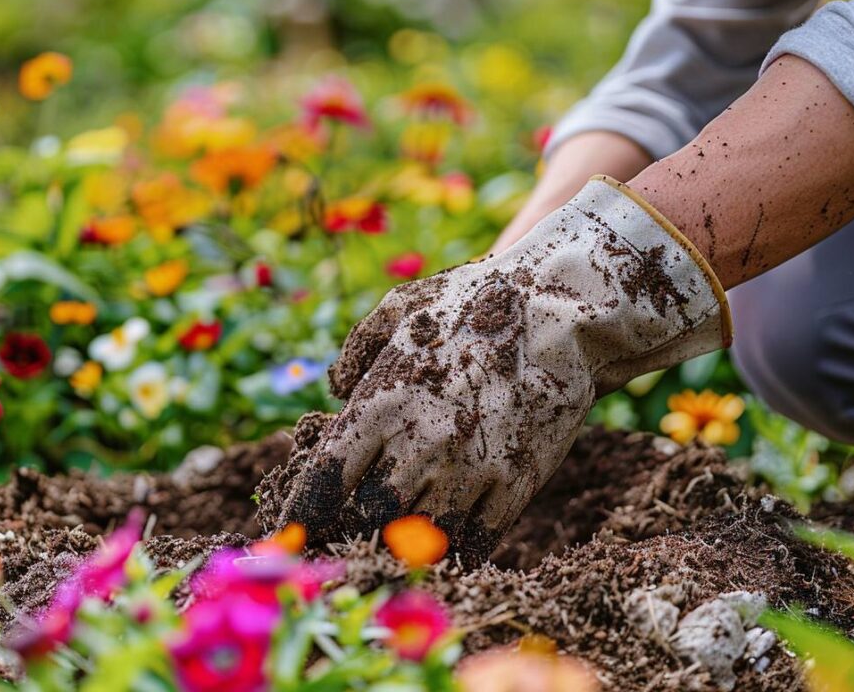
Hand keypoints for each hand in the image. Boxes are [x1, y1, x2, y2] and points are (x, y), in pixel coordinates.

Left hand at [273, 177, 729, 561]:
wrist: (559, 308)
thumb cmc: (471, 300)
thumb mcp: (400, 307)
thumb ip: (356, 350)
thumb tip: (335, 391)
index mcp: (381, 402)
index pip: (324, 480)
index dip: (302, 514)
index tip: (294, 532)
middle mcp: (420, 443)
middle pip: (367, 519)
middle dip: (350, 533)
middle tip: (344, 538)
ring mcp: (470, 469)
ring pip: (420, 540)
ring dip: (401, 548)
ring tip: (393, 547)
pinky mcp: (515, 484)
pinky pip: (474, 543)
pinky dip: (455, 553)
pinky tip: (447, 548)